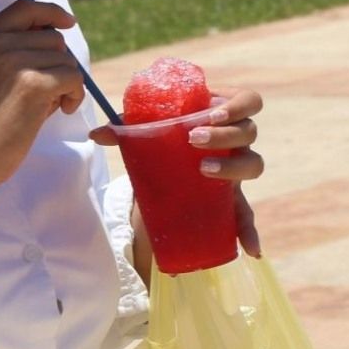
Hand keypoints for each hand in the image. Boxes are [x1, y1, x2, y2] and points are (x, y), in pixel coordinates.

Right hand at [0, 0, 83, 198]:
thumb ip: (7, 53)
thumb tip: (56, 41)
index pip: (24, 7)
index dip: (50, 12)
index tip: (67, 22)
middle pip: (51, 37)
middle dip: (58, 63)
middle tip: (49, 92)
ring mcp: (13, 60)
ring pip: (65, 59)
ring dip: (66, 82)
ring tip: (49, 106)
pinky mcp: (33, 83)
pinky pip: (73, 78)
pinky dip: (74, 95)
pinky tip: (60, 111)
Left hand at [92, 86, 266, 257]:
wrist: (170, 165)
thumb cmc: (165, 139)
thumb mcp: (149, 133)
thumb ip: (125, 131)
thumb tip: (95, 134)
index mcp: (221, 114)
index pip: (248, 101)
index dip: (238, 105)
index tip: (212, 113)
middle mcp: (237, 140)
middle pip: (248, 131)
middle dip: (224, 135)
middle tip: (194, 140)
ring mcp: (237, 167)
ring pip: (253, 164)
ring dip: (232, 167)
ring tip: (203, 171)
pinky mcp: (233, 197)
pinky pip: (247, 213)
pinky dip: (249, 231)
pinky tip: (251, 248)